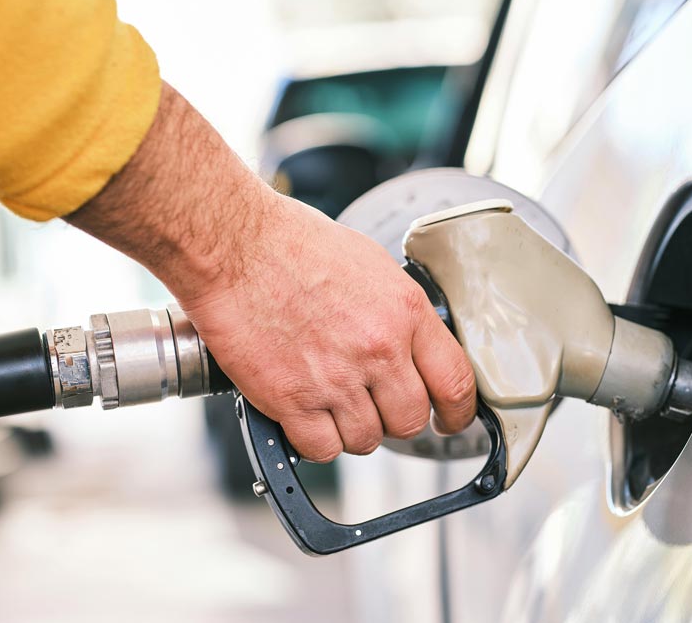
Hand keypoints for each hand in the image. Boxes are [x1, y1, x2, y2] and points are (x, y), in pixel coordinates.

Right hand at [66, 82, 476, 461]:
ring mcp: (336, 379)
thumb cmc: (291, 243)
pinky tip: (303, 416)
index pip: (456, 382)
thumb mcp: (370, 265)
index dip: (457, 413)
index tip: (449, 421)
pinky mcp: (292, 400)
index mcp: (405, 312)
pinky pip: (321, 449)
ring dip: (350, 430)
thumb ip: (396, 312)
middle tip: (373, 405)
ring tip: (328, 402)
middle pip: (410, 421)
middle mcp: (379, 349)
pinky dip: (312, 441)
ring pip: (366, 440)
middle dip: (394, 419)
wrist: (234, 245)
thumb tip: (408, 344)